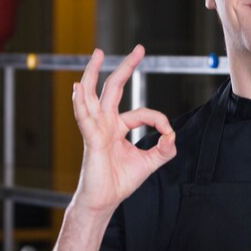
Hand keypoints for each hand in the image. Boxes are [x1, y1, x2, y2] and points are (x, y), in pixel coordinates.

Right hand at [71, 45, 176, 214]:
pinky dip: (80, 102)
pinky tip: (78, 88)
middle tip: (138, 49)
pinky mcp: (91, 139)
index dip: (159, 120)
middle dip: (126, 67)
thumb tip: (172, 136)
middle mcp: (105, 123)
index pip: (142, 112)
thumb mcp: (149, 163)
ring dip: (93, 73)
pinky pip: (85, 118)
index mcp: (118, 127)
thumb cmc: (120, 182)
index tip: (168, 135)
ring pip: (93, 95)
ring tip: (97, 53)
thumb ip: (163, 149)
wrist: (104, 201)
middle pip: (113, 88)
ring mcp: (96, 129)